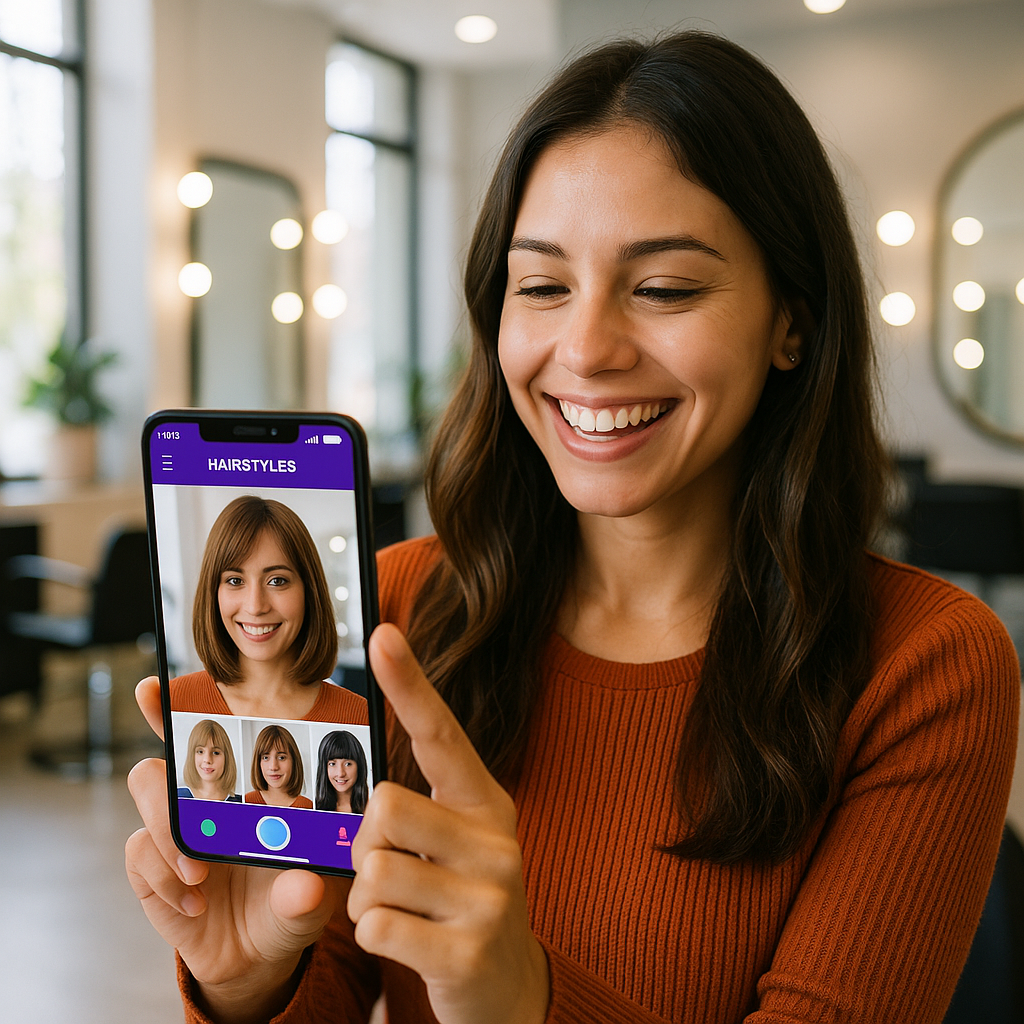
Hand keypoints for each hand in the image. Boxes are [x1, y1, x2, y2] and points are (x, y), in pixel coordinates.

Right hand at [124, 678, 338, 1023]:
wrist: (257, 955)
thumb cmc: (291, 903)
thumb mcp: (312, 896)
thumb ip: (308, 893)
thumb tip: (305, 887)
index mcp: (246, 788)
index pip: (214, 735)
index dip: (180, 705)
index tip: (155, 685)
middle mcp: (203, 801)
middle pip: (164, 758)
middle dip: (160, 750)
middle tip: (178, 785)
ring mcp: (173, 833)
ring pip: (146, 798)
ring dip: (169, 832)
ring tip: (199, 873)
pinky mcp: (151, 871)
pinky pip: (140, 855)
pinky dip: (165, 881)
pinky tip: (195, 905)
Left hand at [348, 624, 549, 1023]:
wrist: (508, 990)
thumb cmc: (463, 901)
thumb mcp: (454, 846)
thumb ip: (416, 810)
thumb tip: (364, 795)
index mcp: (486, 803)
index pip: (441, 733)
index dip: (410, 683)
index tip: (383, 634)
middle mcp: (497, 840)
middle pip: (383, 808)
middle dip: (365, 844)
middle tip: (389, 870)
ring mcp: (488, 896)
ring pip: (372, 869)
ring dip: (365, 896)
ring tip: (402, 911)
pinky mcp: (467, 951)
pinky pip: (374, 924)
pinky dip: (373, 934)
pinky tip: (410, 944)